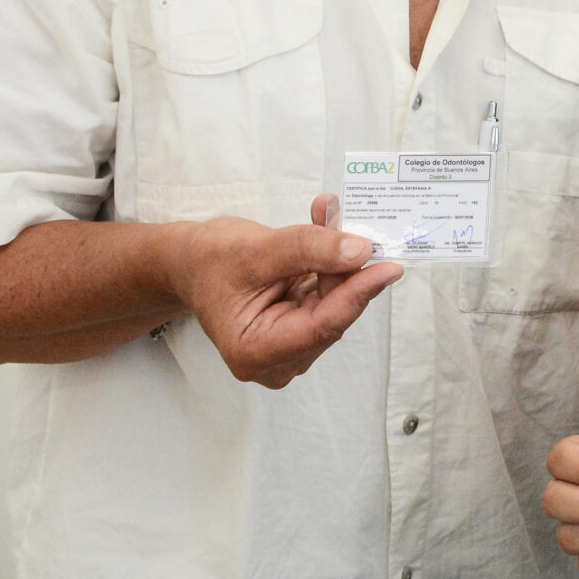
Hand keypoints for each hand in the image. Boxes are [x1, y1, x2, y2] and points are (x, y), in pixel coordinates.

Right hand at [162, 198, 400, 387]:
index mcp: (254, 353)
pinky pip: (328, 295)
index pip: (323, 326)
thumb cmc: (208, 261)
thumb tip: (360, 251)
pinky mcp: (300, 329)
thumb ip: (308, 249)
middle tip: (351, 224)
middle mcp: (274, 361)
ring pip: (334, 302)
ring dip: (337, 260)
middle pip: (332, 315)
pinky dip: (329, 262)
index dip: (358, 293)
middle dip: (345, 269)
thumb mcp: (256, 249)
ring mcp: (289, 348)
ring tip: (327, 217)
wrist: (189, 262)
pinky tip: (326, 228)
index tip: (389, 267)